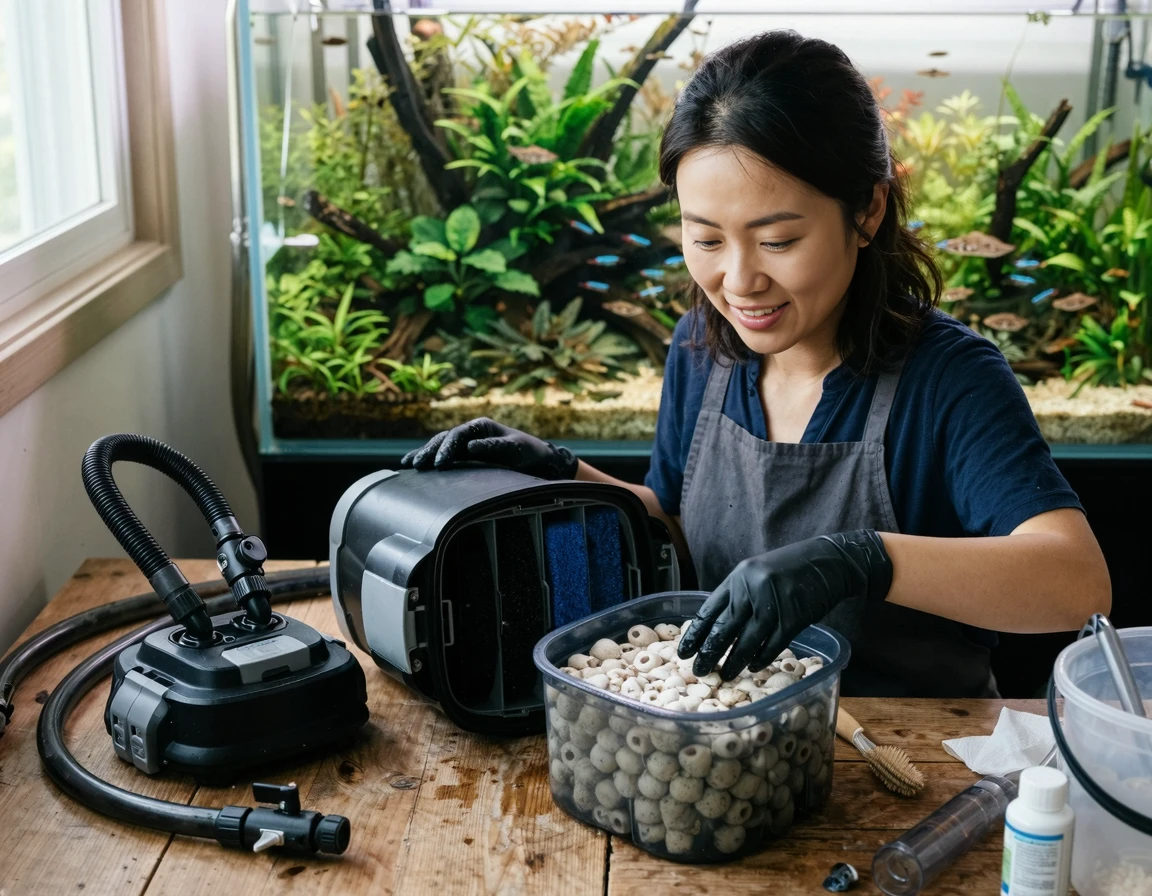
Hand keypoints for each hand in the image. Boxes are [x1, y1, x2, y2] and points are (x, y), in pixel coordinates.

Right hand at [400, 417, 578, 479]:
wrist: (534, 457)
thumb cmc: (526, 451)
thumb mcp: (514, 448)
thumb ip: (493, 446)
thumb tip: (470, 447)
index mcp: (481, 426)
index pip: (458, 434)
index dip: (447, 447)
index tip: (440, 462)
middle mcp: (470, 432)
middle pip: (444, 438)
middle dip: (430, 451)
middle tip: (419, 465)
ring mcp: (465, 442)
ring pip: (439, 445)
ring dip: (424, 454)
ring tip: (409, 464)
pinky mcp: (463, 453)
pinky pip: (442, 454)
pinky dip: (428, 458)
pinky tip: (412, 464)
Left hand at [677, 529, 892, 679]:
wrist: (830, 561)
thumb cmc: (791, 569)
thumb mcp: (757, 574)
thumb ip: (739, 596)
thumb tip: (719, 627)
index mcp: (738, 578)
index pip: (709, 610)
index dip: (695, 633)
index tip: (684, 651)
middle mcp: (752, 589)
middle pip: (724, 627)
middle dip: (709, 652)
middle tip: (699, 670)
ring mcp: (773, 602)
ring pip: (747, 639)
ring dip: (734, 661)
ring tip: (725, 675)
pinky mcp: (794, 617)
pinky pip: (773, 643)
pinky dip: (762, 657)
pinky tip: (753, 666)